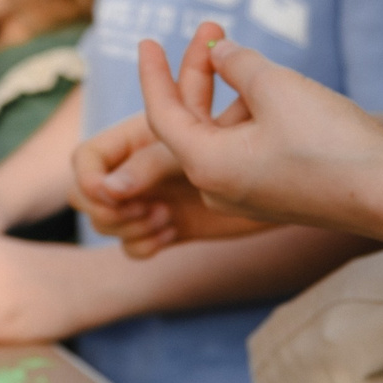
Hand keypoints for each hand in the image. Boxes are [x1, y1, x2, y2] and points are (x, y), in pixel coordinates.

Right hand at [73, 112, 272, 257]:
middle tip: (148, 211)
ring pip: (107, 223)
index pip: (86, 158)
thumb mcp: (196, 145)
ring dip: (128, 228)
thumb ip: (150, 161)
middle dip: (108, 209)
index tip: (114, 193)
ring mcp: (152, 198)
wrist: (296, 173)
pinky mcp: (170, 226)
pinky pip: (134, 245)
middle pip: (86, 194)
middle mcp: (139, 167)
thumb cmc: (254, 139)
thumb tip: (110, 189)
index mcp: (139, 136)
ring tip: (165, 220)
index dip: (91, 178)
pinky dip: (143, 245)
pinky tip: (172, 234)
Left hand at [132, 23, 382, 232]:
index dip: (154, 74)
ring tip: (249, 58)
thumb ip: (237, 63)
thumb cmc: (330, 141)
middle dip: (199, 74)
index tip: (146, 41)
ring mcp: (247, 197)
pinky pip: (246, 151)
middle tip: (213, 29)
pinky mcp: (276, 197)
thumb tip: (218, 53)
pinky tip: (272, 91)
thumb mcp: (276, 87)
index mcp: (206, 165)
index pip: (161, 115)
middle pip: (192, 123)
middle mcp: (218, 189)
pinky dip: (249, 118)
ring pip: (223, 136)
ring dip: (230, 95)